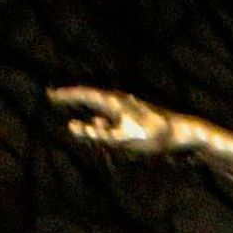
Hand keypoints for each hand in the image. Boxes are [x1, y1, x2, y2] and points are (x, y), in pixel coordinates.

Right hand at [49, 84, 177, 156]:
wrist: (182, 133)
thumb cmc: (153, 136)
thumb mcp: (122, 138)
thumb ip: (96, 133)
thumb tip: (72, 126)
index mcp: (114, 101)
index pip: (84, 94)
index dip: (66, 95)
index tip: (50, 94)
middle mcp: (119, 100)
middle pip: (89, 96)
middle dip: (71, 97)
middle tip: (53, 96)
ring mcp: (127, 107)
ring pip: (99, 105)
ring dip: (83, 104)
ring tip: (69, 101)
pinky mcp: (134, 116)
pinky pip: (109, 115)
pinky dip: (98, 117)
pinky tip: (96, 123)